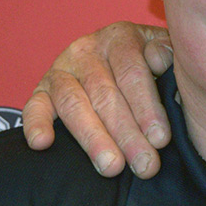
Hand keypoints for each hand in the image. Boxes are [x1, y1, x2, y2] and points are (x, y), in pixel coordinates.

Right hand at [23, 23, 173, 177]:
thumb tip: (159, 61)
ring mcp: (61, 69)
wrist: (123, 62)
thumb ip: (170, 56)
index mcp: (121, 38)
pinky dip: (35, 124)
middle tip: (144, 165)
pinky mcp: (42, 90)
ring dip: (93, 138)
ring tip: (111, 167)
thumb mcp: (170, 54)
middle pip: (105, 93)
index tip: (161, 139)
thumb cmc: (155, 66)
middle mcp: (87, 50)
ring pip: (73, 103)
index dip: (147, 107)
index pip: (132, 72)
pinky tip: (43, 143)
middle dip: (127, 133)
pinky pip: (34, 106)